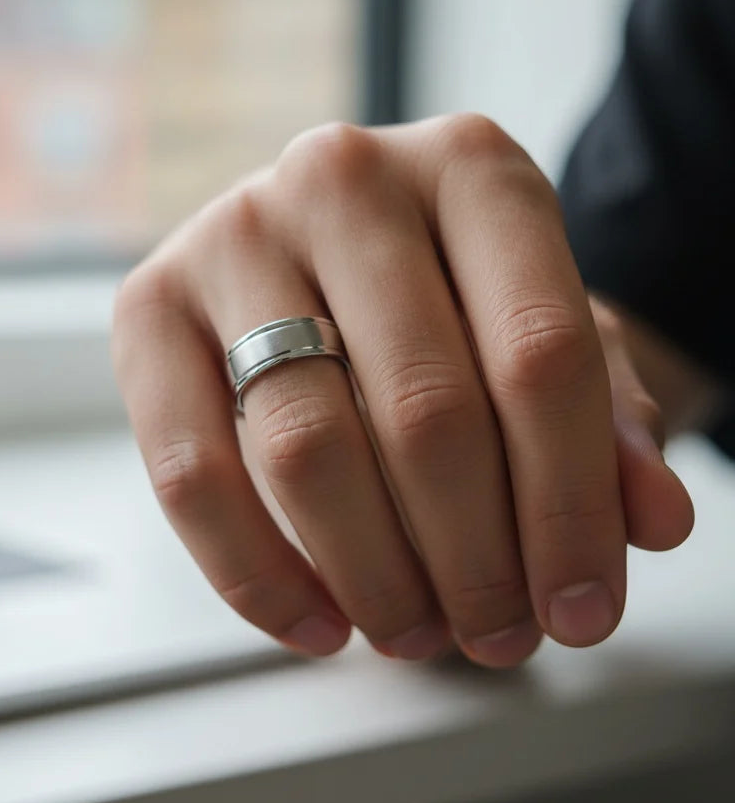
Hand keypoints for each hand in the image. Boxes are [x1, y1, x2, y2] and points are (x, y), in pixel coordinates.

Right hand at [113, 115, 693, 667]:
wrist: (342, 248)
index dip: (571, 507)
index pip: (541, 355)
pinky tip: (321, 622)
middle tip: (501, 634)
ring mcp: (236, 232)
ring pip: (308, 448)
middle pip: (427, 410)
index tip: (583, 608)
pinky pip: (190, 472)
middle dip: (476, 560)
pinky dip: (256, 574)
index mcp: (472, 168)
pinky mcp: (149, 301)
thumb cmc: (460, 299)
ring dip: (375, 577)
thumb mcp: (557, 335)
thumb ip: (611, 422)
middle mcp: (346, 177)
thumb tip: (652, 522)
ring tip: (419, 633)